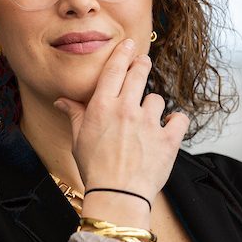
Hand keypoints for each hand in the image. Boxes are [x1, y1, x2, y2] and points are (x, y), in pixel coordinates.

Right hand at [53, 38, 189, 204]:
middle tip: (143, 62)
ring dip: (153, 105)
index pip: (115, 69)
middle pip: (139, 74)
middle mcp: (127, 109)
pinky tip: (170, 126)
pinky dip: (176, 121)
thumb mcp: (78, 141)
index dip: (123, 53)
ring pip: (157, 99)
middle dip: (142, 64)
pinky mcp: (169, 139)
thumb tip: (62, 100)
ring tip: (148, 118)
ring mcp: (149, 123)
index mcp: (102, 107)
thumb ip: (75, 115)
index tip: (129, 45)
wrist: (117, 197)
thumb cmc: (95, 170)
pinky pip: (179, 118)